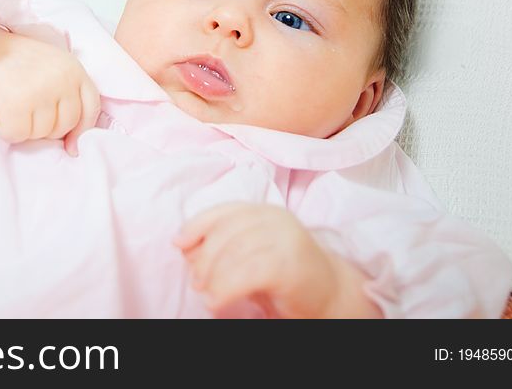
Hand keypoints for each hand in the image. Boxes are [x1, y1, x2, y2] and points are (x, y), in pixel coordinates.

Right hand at [0, 28, 100, 154]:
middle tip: (27, 110)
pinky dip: (7, 130)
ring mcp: (39, 91)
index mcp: (73, 69)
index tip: (70, 145)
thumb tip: (73, 148)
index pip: (89, 109)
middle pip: (65, 126)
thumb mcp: (52, 69)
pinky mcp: (16, 103)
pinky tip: (2, 113)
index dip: (81, 131)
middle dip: (45, 127)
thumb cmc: (16, 61)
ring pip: (41, 133)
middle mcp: (61, 79)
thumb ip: (67, 97)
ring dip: (26, 128)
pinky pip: (18, 135)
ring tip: (14, 106)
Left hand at [174, 202, 380, 317]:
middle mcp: (276, 219)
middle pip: (225, 231)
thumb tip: (184, 245)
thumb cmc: (286, 276)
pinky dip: (225, 288)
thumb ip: (225, 244)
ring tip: (208, 296)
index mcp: (265, 212)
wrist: (332, 295)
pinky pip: (247, 272)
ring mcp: (286, 238)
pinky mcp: (290, 263)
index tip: (179, 244)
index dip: (197, 225)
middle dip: (203, 258)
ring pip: (234, 252)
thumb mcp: (252, 253)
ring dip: (213, 277)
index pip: (224, 211)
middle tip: (197, 282)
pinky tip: (217, 301)